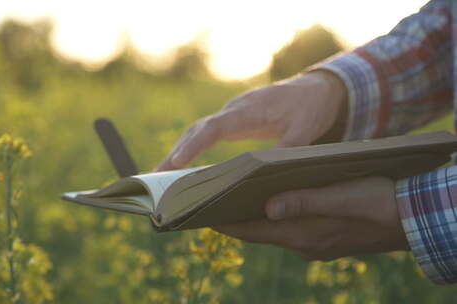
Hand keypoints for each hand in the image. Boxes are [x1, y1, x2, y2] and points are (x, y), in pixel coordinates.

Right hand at [157, 70, 345, 170]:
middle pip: (198, 130)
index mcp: (249, 110)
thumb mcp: (306, 130)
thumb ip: (287, 150)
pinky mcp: (233, 121)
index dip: (195, 146)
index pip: (215, 128)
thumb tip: (268, 174)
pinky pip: (206, 133)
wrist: (315, 89)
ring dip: (180, 151)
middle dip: (176, 152)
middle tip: (156, 177)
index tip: (177, 163)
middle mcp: (234, 110)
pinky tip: (183, 166)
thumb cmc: (310, 108)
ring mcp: (232, 114)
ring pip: (198, 131)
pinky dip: (192, 148)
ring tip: (161, 176)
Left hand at [213, 176, 409, 260]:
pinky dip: (278, 218)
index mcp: (302, 233)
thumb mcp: (340, 197)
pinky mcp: (326, 239)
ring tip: (238, 199)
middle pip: (259, 231)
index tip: (201, 213)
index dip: (224, 222)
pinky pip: (292, 229)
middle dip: (237, 218)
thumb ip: (303, 203)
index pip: (251, 230)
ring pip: (276, 230)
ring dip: (258, 217)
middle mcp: (304, 243)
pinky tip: (276, 203)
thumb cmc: (379, 201)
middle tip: (213, 201)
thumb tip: (267, 209)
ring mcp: (316, 244)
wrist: (413, 218)